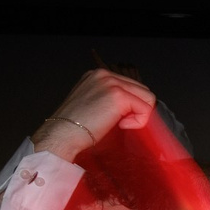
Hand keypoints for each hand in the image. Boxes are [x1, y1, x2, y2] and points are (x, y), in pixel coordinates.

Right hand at [30, 69, 155, 162]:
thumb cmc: (76, 127)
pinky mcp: (118, 95)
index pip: (131, 86)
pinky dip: (139, 121)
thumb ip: (110, 99)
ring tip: (119, 124)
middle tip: (119, 123)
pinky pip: (145, 108)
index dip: (131, 106)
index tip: (117, 118)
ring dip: (139, 115)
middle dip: (137, 109)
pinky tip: (121, 125)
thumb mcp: (94, 104)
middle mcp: (104, 74)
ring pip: (147, 97)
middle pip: (142, 90)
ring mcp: (110, 83)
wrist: (62, 134)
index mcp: (97, 76)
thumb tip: (133, 107)